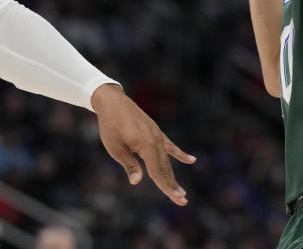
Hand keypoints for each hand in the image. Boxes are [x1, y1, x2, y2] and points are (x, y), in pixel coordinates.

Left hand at [90, 83, 195, 205]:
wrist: (112, 101)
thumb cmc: (111, 125)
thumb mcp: (115, 147)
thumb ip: (129, 164)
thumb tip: (137, 181)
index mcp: (146, 145)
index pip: (158, 171)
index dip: (166, 187)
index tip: (177, 199)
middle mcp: (155, 140)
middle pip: (165, 167)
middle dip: (173, 185)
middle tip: (182, 201)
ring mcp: (157, 135)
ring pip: (166, 159)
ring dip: (173, 175)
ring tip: (181, 191)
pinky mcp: (155, 131)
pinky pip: (169, 146)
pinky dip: (179, 154)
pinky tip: (191, 160)